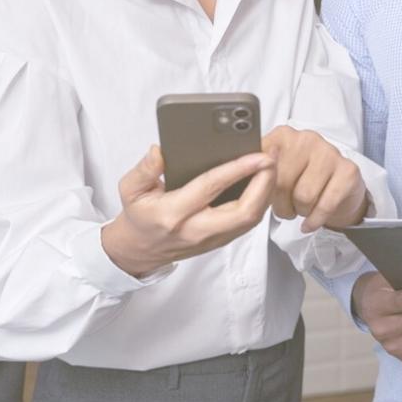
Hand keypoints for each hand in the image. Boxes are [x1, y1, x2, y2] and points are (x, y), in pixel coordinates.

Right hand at [101, 145, 276, 277]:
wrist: (138, 250)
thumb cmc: (138, 216)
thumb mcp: (130, 188)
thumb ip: (145, 168)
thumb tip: (159, 151)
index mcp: (173, 213)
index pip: (211, 188)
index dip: (238, 169)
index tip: (256, 155)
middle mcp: (195, 229)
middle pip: (243, 212)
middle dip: (264, 184)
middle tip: (271, 158)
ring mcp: (210, 239)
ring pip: (250, 220)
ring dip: (266, 192)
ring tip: (270, 165)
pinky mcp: (219, 242)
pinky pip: (247, 223)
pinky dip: (260, 201)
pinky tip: (262, 182)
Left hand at [262, 125, 369, 232]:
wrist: (339, 188)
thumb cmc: (301, 180)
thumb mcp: (275, 171)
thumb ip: (257, 171)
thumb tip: (239, 178)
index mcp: (282, 135)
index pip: (262, 164)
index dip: (261, 188)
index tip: (263, 197)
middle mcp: (306, 139)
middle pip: (282, 182)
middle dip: (280, 204)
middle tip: (285, 208)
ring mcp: (329, 152)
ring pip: (304, 196)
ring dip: (299, 211)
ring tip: (300, 208)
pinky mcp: (348, 170)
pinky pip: (325, 205)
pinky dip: (315, 220)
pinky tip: (310, 221)